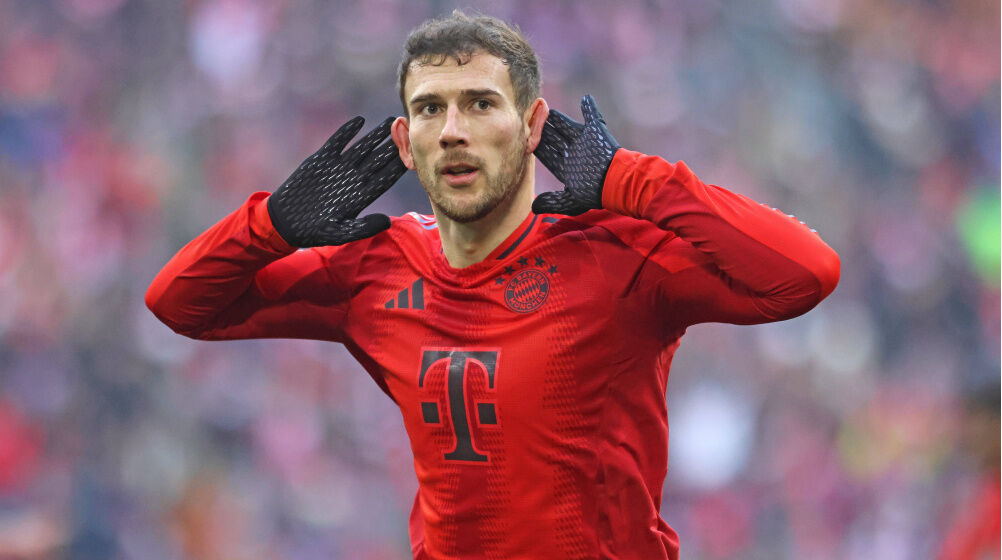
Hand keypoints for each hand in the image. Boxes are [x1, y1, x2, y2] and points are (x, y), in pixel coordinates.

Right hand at [267, 116, 406, 246]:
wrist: (287, 221)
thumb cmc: (314, 231)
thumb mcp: (340, 232)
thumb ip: (364, 227)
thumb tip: (387, 222)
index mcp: (362, 196)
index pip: (385, 179)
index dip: (399, 167)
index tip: (414, 155)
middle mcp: (354, 179)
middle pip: (379, 160)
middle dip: (394, 145)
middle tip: (409, 130)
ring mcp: (339, 168)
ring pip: (362, 148)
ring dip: (376, 135)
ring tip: (390, 120)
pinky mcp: (322, 160)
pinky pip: (338, 142)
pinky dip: (347, 132)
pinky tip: (359, 121)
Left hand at [532, 95, 620, 215]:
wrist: (617, 183)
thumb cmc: (596, 193)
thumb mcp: (571, 201)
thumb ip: (552, 201)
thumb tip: (533, 207)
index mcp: (565, 166)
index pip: (546, 153)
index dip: (535, 145)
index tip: (523, 138)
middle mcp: (573, 152)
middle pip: (553, 137)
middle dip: (542, 129)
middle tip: (529, 117)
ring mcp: (584, 141)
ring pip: (566, 125)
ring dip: (556, 117)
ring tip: (545, 108)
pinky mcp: (597, 131)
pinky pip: (592, 116)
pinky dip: (589, 107)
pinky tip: (586, 98)